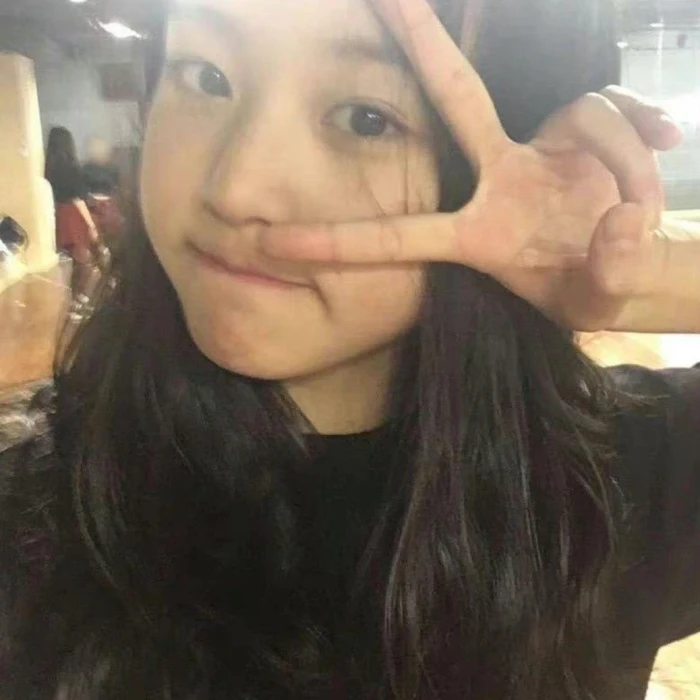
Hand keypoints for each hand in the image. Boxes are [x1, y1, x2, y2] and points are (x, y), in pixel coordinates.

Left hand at [260, 0, 683, 330]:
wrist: (621, 262)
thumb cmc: (588, 291)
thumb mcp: (599, 302)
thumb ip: (609, 277)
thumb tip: (617, 220)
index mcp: (477, 237)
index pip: (396, 237)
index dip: (336, 242)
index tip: (269, 241)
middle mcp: (494, 182)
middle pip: (452, 97)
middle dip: (424, 42)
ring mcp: (532, 149)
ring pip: (586, 119)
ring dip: (627, 166)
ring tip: (636, 220)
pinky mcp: (573, 129)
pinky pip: (610, 115)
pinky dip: (641, 149)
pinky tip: (646, 186)